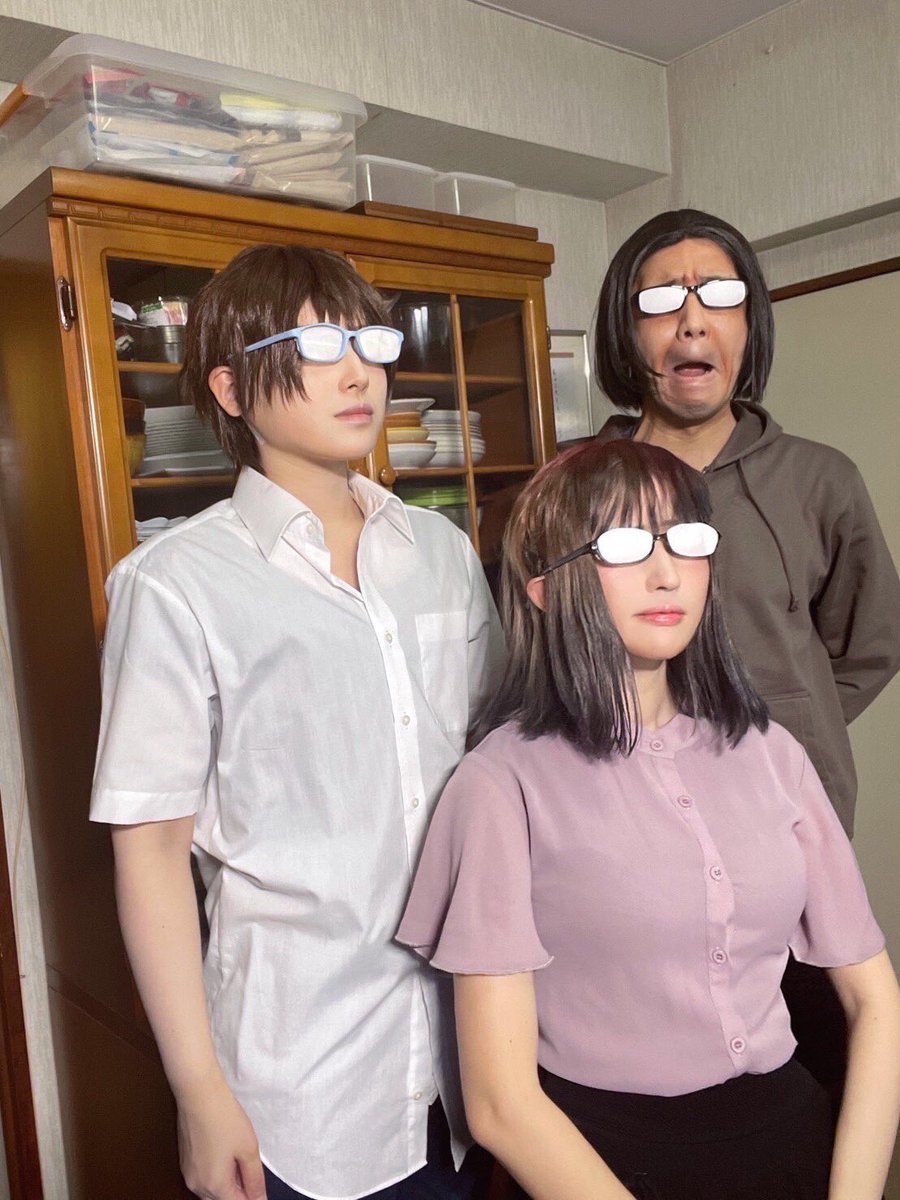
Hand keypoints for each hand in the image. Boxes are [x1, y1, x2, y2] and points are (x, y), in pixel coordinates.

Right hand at [177, 1076, 266, 1199]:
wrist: (199, 1094)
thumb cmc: (224, 1118)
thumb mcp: (249, 1150)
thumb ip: (255, 1180)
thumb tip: (260, 1199)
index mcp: (214, 1186)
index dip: (252, 1195)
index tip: (257, 1182)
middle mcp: (197, 1185)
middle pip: (222, 1199)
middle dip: (238, 1191)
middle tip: (250, 1168)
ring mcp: (188, 1174)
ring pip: (211, 1190)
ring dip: (226, 1182)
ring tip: (238, 1157)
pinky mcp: (185, 1161)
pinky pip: (202, 1177)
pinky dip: (215, 1173)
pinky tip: (224, 1153)